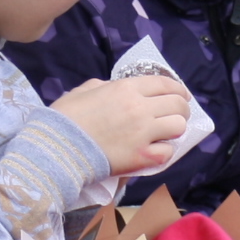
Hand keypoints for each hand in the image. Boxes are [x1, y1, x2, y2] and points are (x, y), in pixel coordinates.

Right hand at [53, 75, 190, 175]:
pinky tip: (155, 152)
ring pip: (178, 126)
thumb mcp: (82, 91)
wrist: (57, 148)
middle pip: (178, 104)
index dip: (178, 89)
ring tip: (167, 134)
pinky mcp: (142, 156)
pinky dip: (164, 152)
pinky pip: (167, 152)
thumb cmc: (65, 118)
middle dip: (181, 109)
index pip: (165, 83)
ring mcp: (143, 132)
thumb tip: (110, 87)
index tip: (181, 96)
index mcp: (126, 88)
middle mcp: (140, 107)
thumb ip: (102, 86)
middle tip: (177, 115)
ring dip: (174, 130)